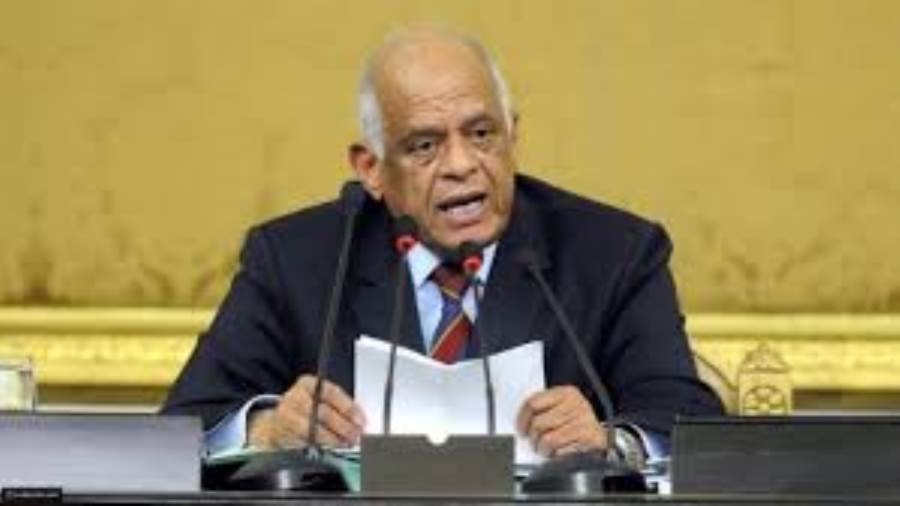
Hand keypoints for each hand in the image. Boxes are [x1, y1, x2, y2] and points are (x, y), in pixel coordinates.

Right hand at [248, 375, 365, 449]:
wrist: (278, 423)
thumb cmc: (305, 408)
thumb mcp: (321, 398)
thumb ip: (340, 406)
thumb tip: (359, 420)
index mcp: (307, 384)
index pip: (331, 393)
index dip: (348, 408)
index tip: (361, 420)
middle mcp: (295, 398)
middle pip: (323, 413)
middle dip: (344, 426)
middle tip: (356, 435)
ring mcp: (287, 417)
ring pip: (315, 430)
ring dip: (335, 439)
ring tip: (347, 443)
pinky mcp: (284, 434)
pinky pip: (307, 442)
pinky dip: (324, 446)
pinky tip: (334, 446)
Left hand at [517, 385, 607, 456]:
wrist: (600, 436)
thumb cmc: (575, 422)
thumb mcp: (560, 408)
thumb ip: (543, 410)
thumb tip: (522, 424)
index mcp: (566, 393)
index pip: (533, 403)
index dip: (522, 419)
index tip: (521, 429)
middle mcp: (576, 404)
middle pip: (538, 423)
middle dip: (533, 438)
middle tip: (535, 442)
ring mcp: (583, 421)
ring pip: (548, 439)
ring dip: (543, 449)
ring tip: (546, 449)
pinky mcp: (589, 439)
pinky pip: (561, 450)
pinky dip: (557, 455)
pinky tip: (559, 452)